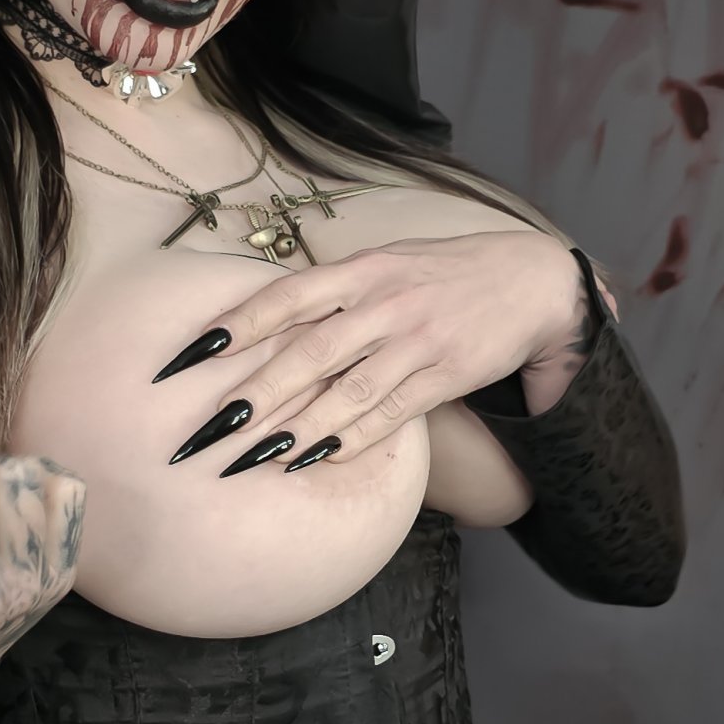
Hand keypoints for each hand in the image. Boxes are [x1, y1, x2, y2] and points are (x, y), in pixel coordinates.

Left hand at [154, 232, 587, 468]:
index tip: (191, 354)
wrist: (531, 282)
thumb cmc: (443, 275)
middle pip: (308, 353)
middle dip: (256, 394)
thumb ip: (333, 292)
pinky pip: (390, 414)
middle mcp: (384, 302)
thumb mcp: (387, 265)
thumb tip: (266, 319)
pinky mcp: (445, 375)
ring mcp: (416, 341)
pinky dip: (351, 438)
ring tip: (254, 457)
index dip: (237, 324)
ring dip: (297, 428)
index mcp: (362, 270)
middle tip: (211, 428)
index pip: (286, 296)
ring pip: (346, 391)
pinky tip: (316, 459)